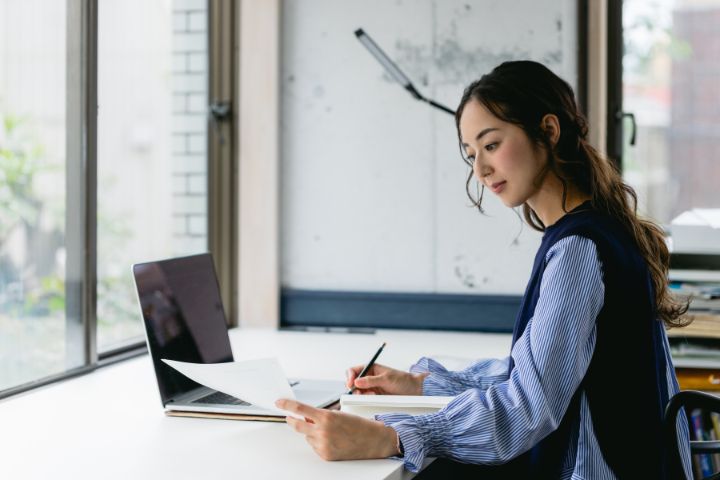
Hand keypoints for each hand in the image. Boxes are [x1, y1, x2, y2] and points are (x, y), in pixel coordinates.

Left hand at [276, 399, 399, 460]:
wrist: (373, 441)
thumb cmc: (359, 425)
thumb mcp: (338, 414)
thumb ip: (321, 416)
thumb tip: (306, 417)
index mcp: (326, 417)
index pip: (300, 409)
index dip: (287, 405)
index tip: (279, 402)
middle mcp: (322, 432)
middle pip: (297, 425)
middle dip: (292, 420)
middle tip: (289, 417)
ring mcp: (323, 445)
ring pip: (307, 436)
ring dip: (311, 432)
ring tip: (329, 431)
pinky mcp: (325, 455)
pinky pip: (314, 446)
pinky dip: (318, 442)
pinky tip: (332, 440)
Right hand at [346, 363, 427, 394]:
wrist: (414, 390)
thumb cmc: (403, 380)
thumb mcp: (387, 379)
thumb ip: (371, 381)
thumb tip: (357, 382)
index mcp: (371, 368)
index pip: (355, 370)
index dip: (350, 376)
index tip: (351, 384)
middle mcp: (370, 377)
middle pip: (354, 382)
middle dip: (354, 387)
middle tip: (358, 393)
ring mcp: (372, 387)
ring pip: (358, 391)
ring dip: (360, 394)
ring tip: (370, 395)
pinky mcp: (375, 396)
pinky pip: (365, 398)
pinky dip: (365, 398)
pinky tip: (372, 397)